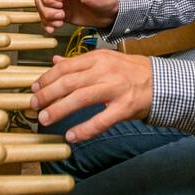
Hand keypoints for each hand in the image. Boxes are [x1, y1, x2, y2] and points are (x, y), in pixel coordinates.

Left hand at [30, 50, 152, 141]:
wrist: (161, 82)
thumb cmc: (129, 71)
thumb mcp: (104, 60)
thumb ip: (79, 62)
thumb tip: (55, 61)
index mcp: (98, 58)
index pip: (66, 67)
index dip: (46, 78)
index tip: (34, 89)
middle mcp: (105, 71)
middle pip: (69, 82)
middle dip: (48, 94)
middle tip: (33, 105)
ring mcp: (115, 88)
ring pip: (81, 98)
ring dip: (59, 109)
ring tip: (45, 119)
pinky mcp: (125, 107)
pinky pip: (101, 120)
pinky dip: (84, 129)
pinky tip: (71, 136)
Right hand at [35, 0, 118, 33]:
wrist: (112, 12)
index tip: (59, 5)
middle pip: (40, 0)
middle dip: (47, 10)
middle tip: (60, 15)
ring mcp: (62, 5)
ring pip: (42, 10)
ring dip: (47, 18)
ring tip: (60, 21)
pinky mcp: (64, 16)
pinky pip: (48, 20)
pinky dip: (47, 25)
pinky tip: (53, 29)